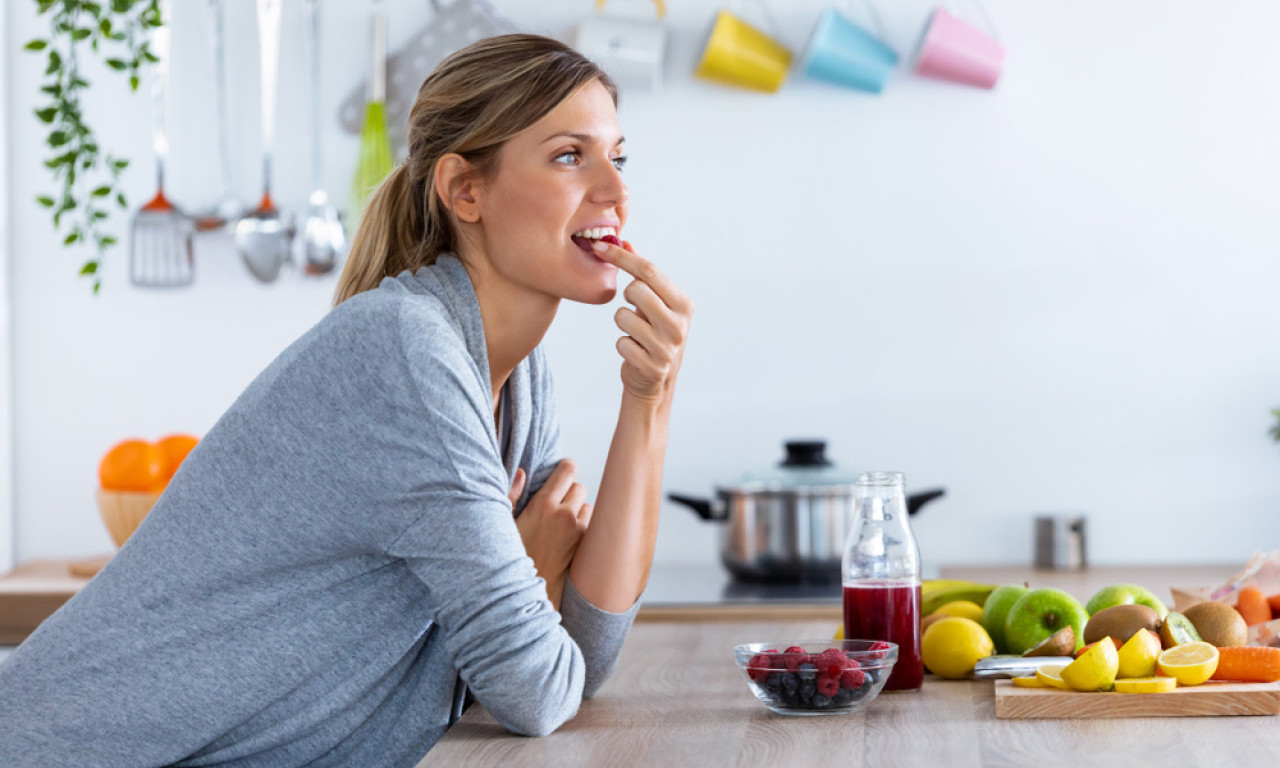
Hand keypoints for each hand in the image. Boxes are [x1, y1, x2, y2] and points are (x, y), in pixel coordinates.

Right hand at [510, 460, 592, 608]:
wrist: (529, 588)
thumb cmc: (515, 556)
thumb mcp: (506, 524)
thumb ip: (513, 495)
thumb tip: (522, 472)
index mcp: (543, 505)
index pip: (567, 471)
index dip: (566, 468)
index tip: (563, 471)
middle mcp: (564, 515)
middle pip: (580, 487)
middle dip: (571, 493)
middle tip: (558, 504)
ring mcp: (578, 530)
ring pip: (589, 506)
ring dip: (580, 511)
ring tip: (564, 523)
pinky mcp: (586, 544)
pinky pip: (592, 525)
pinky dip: (585, 526)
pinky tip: (570, 537)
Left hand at [592, 240, 693, 404]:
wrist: (655, 380)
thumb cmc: (653, 333)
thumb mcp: (655, 303)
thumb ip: (643, 275)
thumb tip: (625, 243)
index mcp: (684, 304)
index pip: (650, 271)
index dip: (622, 257)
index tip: (599, 246)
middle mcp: (679, 325)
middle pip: (636, 290)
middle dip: (627, 297)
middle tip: (634, 307)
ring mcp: (667, 347)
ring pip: (623, 317)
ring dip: (623, 324)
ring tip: (636, 333)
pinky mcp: (652, 366)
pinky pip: (621, 342)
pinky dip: (623, 345)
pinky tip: (635, 351)